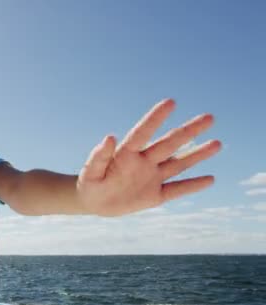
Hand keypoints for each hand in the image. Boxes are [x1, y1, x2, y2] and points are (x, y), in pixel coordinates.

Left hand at [77, 99, 221, 216]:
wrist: (92, 201)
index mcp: (126, 153)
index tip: (171, 102)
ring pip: (178, 164)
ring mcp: (151, 177)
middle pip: (169, 144)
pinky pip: (177, 189)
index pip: (143, 132)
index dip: (156, 118)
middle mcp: (143, 161)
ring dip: (197, 154)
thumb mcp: (90, 172)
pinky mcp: (155, 195)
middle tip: (209, 117)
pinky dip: (192, 185)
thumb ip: (99, 156)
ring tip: (217, 143)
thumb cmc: (89, 183)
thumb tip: (109, 136)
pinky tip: (210, 179)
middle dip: (189, 131)